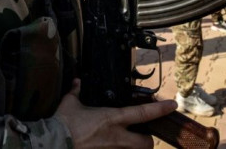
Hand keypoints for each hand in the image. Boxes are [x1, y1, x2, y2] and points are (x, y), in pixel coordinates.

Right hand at [56, 79, 176, 148]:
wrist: (53, 143)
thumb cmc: (63, 124)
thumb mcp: (70, 103)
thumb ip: (76, 92)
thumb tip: (76, 82)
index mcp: (112, 118)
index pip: (143, 113)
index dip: (160, 109)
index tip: (173, 105)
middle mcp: (117, 137)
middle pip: (146, 143)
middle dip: (148, 140)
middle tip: (143, 135)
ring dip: (134, 147)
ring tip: (127, 142)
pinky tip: (108, 146)